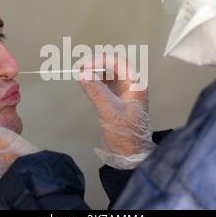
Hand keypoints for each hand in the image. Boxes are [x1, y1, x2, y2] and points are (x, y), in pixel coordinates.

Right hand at [77, 54, 155, 168]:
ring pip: (107, 72)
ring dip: (94, 70)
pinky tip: (86, 83)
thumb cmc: (126, 135)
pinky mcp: (115, 98)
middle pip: (112, 64)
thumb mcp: (110, 112)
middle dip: (96, 63)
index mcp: (135, 84)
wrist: (130, 155)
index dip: (100, 60)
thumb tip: (83, 74)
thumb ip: (96, 92)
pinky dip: (94, 80)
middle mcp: (130, 84)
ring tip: (80, 73)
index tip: (84, 67)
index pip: (118, 62)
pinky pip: (104, 83)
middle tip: (79, 68)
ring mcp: (123, 91)